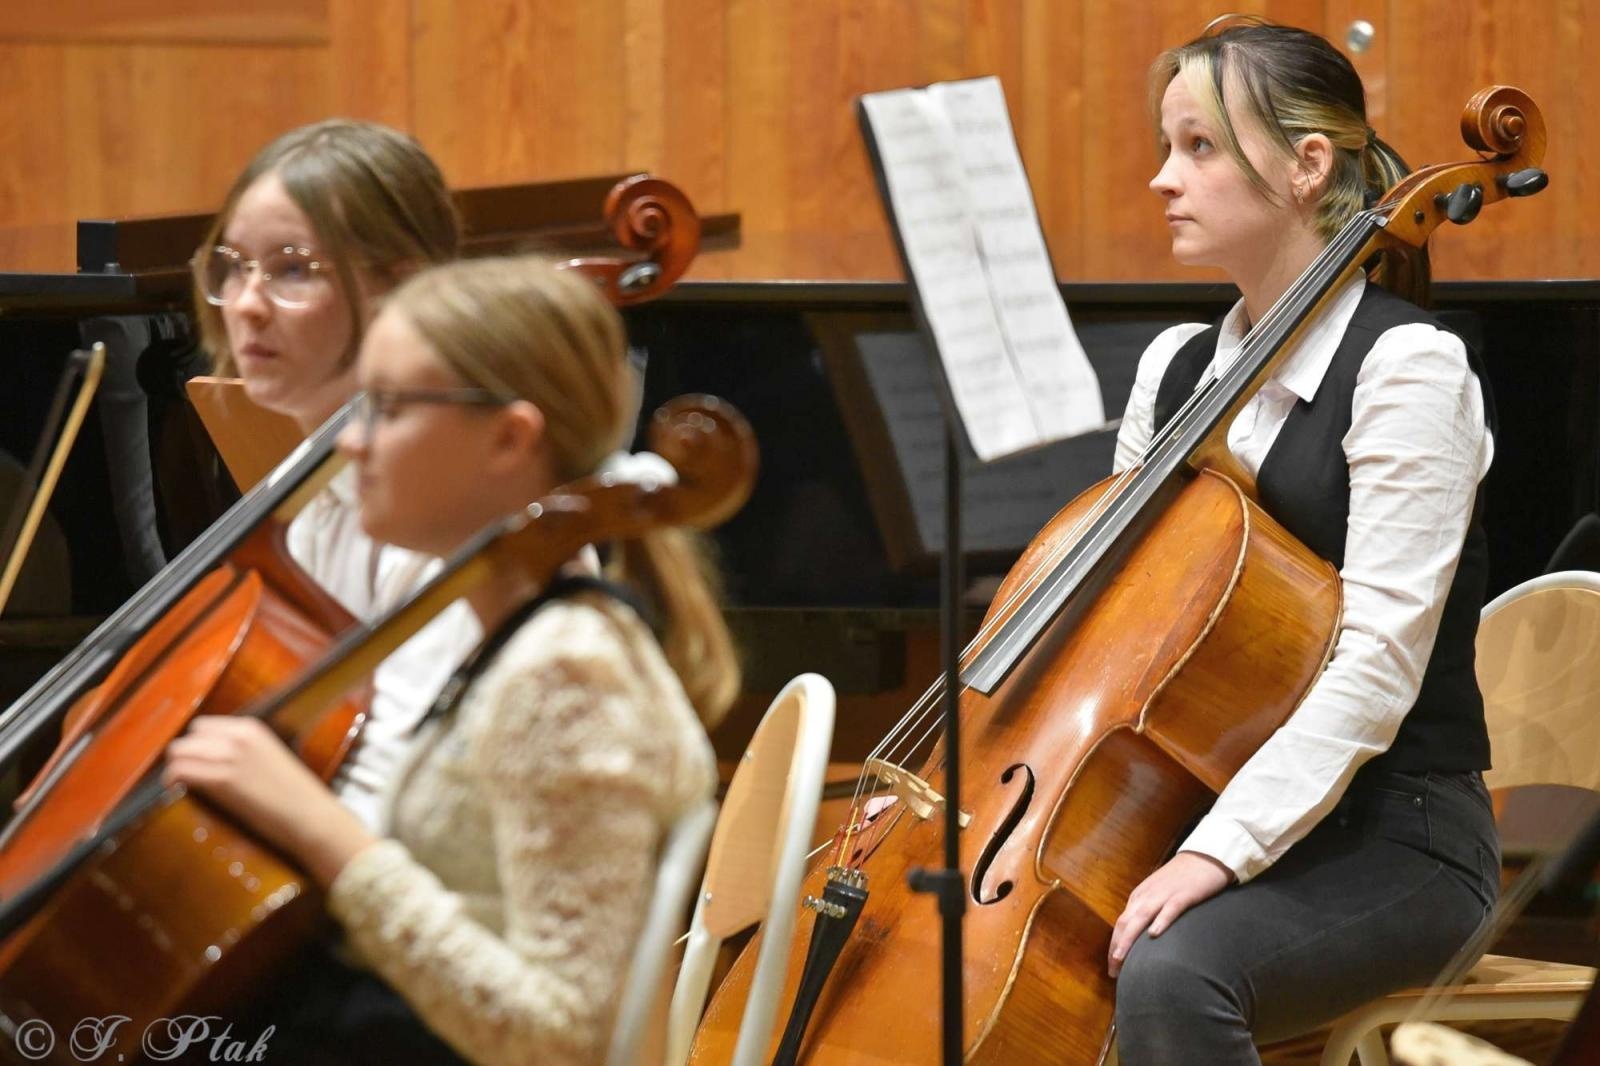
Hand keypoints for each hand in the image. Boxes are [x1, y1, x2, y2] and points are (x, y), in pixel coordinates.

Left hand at [164, 716, 375, 887]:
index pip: (203, 727)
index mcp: (251, 728)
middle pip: (188, 738)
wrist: (310, 815)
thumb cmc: (293, 794)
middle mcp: (238, 736)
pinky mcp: (223, 780)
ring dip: (174, 769)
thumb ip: (242, 751)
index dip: (195, 746)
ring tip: (178, 786)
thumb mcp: (268, 757)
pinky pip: (181, 771)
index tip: (195, 763)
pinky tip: (177, 792)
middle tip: (184, 777)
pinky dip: (173, 781)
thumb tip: (211, 758)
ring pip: (179, 752)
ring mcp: (230, 756)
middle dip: (182, 756)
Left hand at [1108, 851, 1234, 977]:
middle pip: (1126, 922)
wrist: (1205, 857)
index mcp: (1140, 897)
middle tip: (1113, 970)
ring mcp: (1164, 894)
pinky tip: (1154, 934)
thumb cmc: (1181, 879)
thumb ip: (1148, 911)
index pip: (1121, 924)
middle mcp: (1147, 896)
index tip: (1112, 967)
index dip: (1114, 945)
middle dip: (1117, 947)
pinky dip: (1161, 921)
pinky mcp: (1184, 894)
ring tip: (1121, 957)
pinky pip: (1170, 909)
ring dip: (1129, 939)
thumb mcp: (1158, 895)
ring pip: (1141, 917)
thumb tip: (1140, 937)